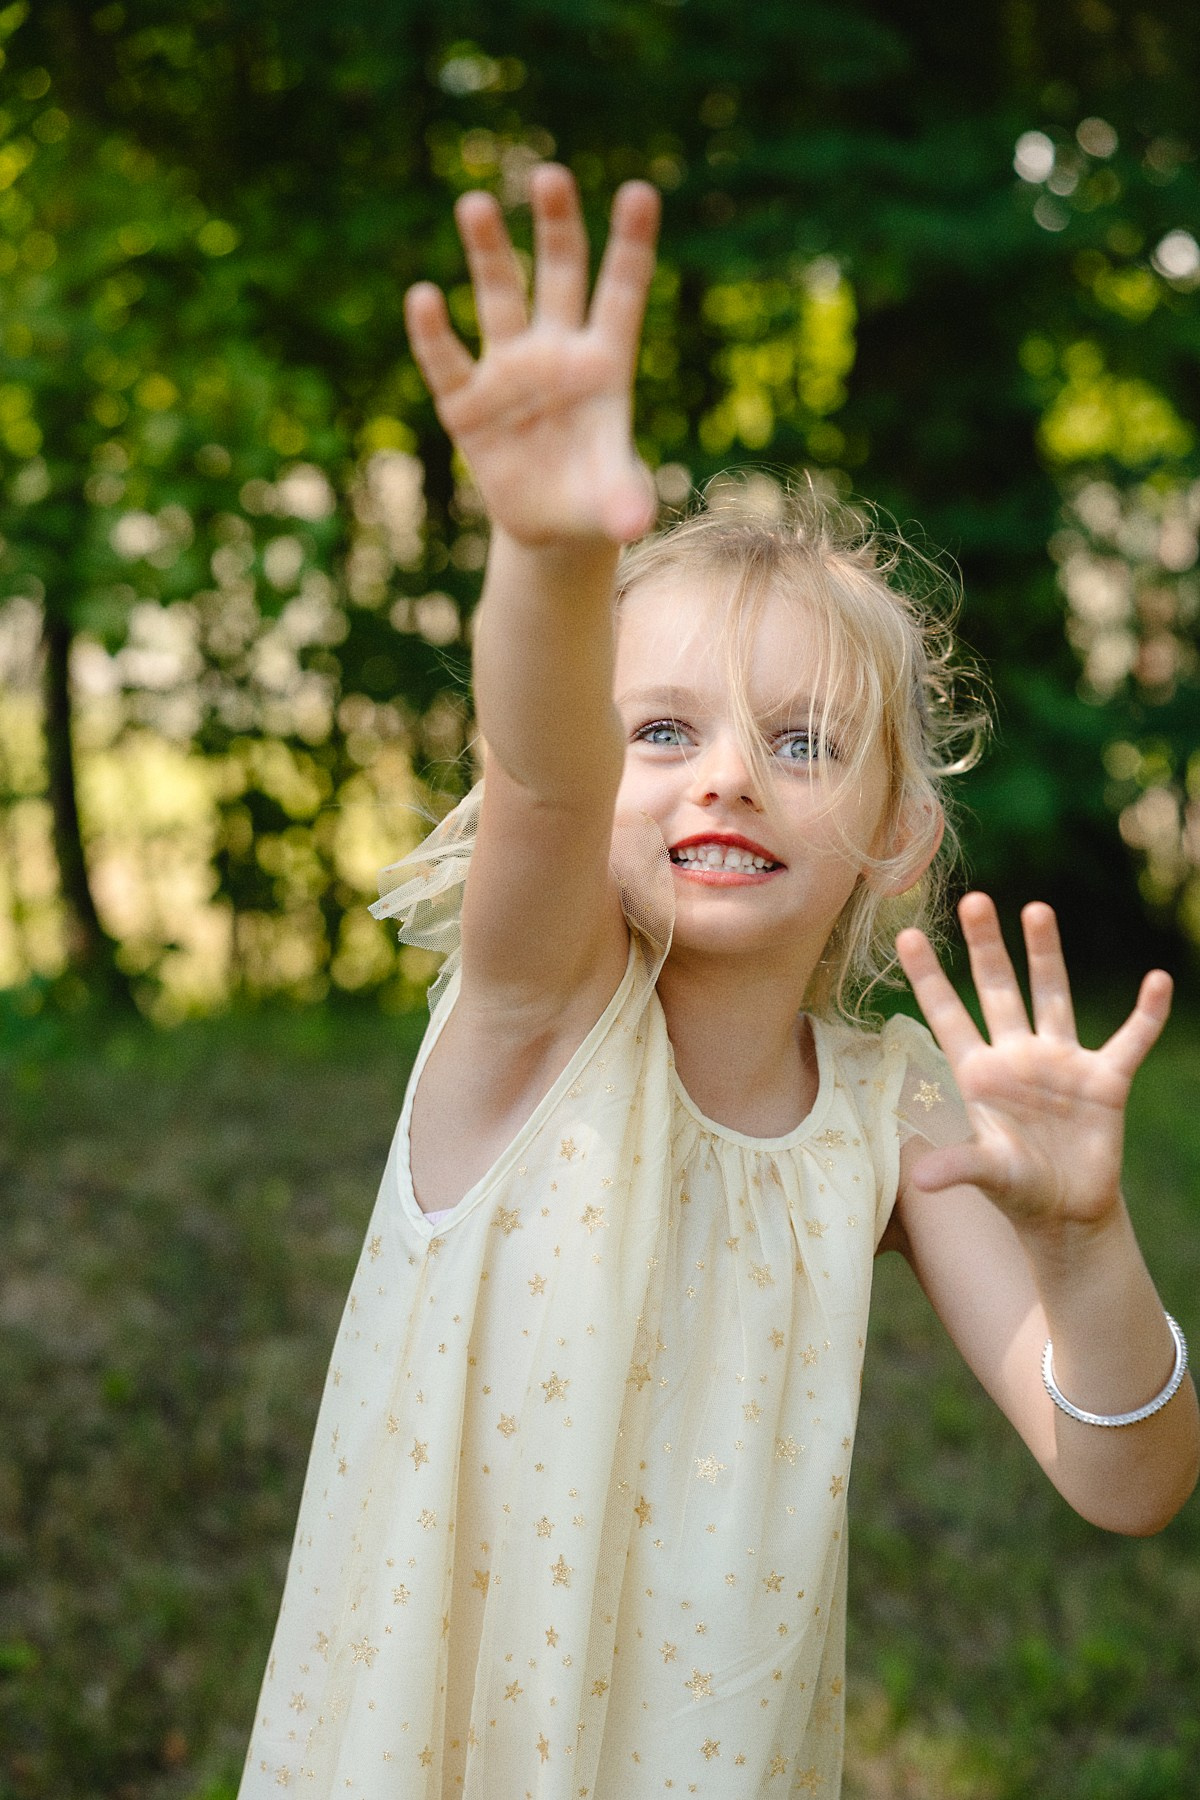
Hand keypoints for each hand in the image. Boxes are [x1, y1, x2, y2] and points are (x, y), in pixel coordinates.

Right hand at [404, 163, 658, 546]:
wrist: (551, 525)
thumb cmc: (596, 499)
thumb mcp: (615, 505)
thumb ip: (625, 505)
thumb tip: (633, 527)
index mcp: (606, 365)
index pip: (621, 293)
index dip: (631, 244)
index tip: (642, 192)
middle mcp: (556, 353)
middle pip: (558, 276)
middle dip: (554, 227)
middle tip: (550, 176)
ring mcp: (509, 372)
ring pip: (498, 298)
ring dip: (488, 253)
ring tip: (476, 204)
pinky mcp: (466, 402)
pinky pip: (447, 360)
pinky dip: (434, 332)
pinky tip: (425, 299)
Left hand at [896, 894, 1172, 1232]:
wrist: (1068, 1211)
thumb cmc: (1018, 1190)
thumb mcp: (989, 1176)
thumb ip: (960, 1166)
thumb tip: (923, 1179)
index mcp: (979, 1074)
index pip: (947, 1015)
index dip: (929, 978)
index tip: (906, 936)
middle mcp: (1017, 1056)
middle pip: (998, 990)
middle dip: (986, 947)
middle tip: (973, 900)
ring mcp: (1062, 1063)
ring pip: (1053, 996)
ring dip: (1046, 955)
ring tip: (1035, 909)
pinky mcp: (1105, 1080)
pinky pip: (1130, 1040)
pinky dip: (1146, 1015)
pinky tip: (1157, 982)